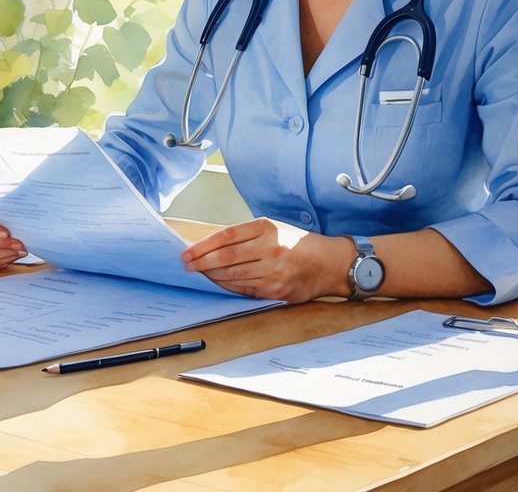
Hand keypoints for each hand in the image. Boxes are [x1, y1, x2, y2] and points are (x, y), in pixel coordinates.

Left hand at [179, 218, 345, 302]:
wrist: (331, 263)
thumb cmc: (298, 243)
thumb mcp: (275, 228)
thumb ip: (246, 235)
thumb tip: (211, 245)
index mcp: (267, 228)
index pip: (225, 237)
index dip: (202, 246)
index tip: (187, 251)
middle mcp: (270, 249)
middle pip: (226, 257)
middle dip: (201, 262)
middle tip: (186, 264)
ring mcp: (274, 272)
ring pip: (232, 276)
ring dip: (211, 276)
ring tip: (199, 273)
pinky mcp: (276, 290)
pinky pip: (244, 289)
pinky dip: (227, 286)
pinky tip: (218, 282)